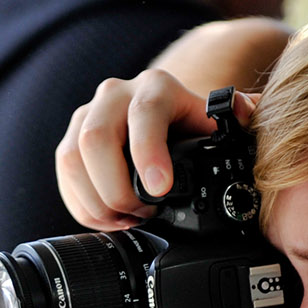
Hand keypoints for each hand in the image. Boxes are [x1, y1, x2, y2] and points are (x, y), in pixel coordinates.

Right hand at [55, 17, 285, 230]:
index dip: (147, 153)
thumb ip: (240, 116)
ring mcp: (87, 116)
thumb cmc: (197, 127)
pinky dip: (82, 205)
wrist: (168, 123)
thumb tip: (244, 110)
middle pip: (94, 139)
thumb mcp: (223, 122)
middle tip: (142, 214)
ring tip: (127, 220)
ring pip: (71, 160)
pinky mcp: (70, 141)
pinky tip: (108, 219)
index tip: (159, 191)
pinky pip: (63, 176)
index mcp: (156, 87)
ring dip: (97, 200)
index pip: (143, 114)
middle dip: (115, 188)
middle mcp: (115, 95)